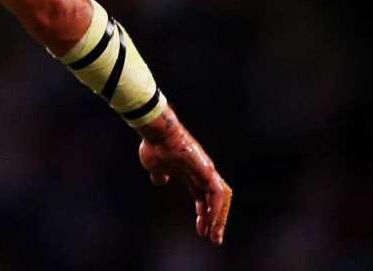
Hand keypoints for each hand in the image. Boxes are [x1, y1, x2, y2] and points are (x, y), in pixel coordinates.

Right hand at [137, 110, 232, 245]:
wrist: (157, 132)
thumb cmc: (154, 146)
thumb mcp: (154, 166)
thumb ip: (159, 175)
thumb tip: (160, 180)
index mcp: (189, 174)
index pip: (202, 198)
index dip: (203, 214)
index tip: (201, 230)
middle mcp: (201, 174)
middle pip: (212, 201)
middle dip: (214, 221)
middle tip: (214, 239)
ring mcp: (205, 172)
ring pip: (218, 200)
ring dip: (217, 218)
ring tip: (214, 235)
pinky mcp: (207, 170)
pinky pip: (217, 193)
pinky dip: (216, 208)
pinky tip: (212, 221)